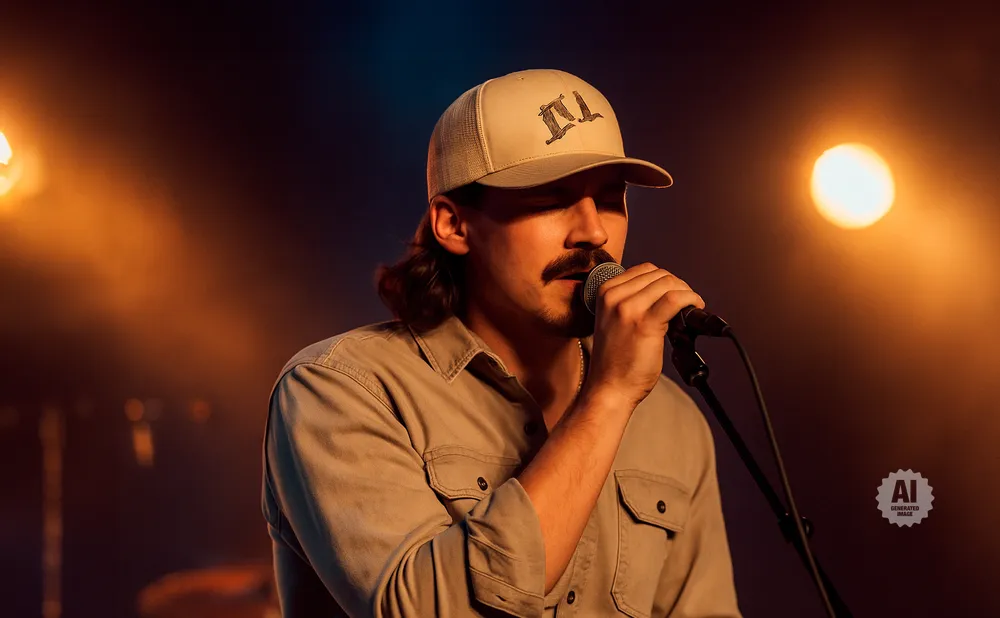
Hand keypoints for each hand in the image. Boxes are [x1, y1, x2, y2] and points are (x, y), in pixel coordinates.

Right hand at [582, 262, 705, 410]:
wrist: (610, 388)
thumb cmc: (615, 360)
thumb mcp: (613, 320)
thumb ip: (631, 302)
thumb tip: (665, 291)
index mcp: (605, 292)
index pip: (644, 270)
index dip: (666, 280)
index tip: (675, 294)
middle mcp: (614, 296)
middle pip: (658, 275)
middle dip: (678, 286)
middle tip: (686, 304)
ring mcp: (628, 309)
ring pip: (668, 284)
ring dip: (686, 293)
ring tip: (690, 309)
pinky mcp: (645, 323)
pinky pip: (675, 299)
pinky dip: (691, 300)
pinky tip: (695, 309)